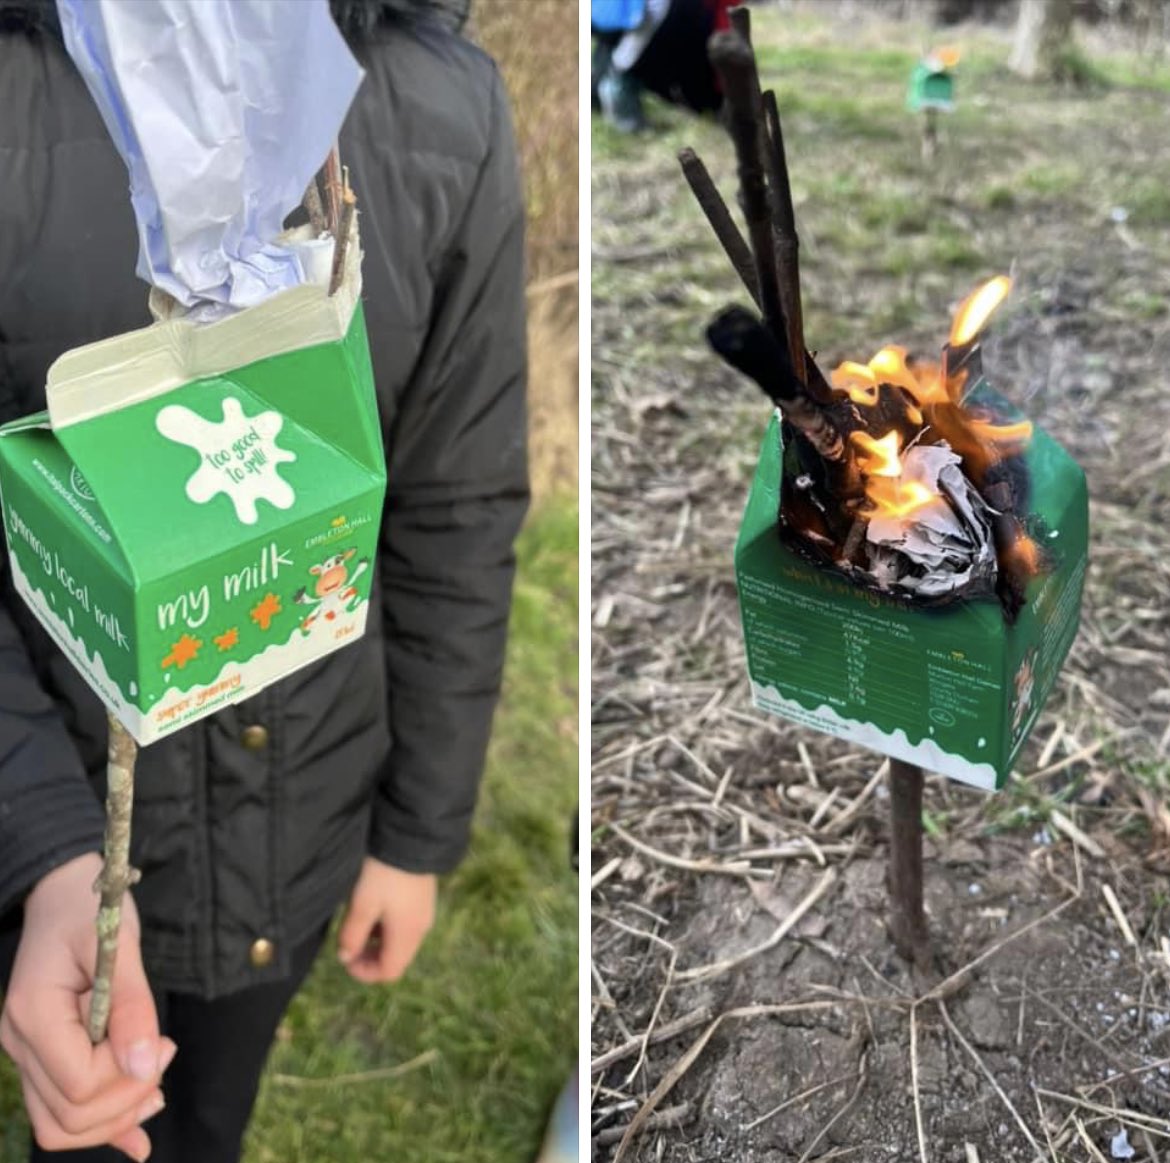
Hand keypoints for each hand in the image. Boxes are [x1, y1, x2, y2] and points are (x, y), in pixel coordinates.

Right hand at [0, 854, 174, 1161]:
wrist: (62, 891)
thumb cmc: (91, 908)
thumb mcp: (118, 943)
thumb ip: (132, 1005)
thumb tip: (145, 1066)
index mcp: (33, 1015)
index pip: (78, 1084)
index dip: (126, 1077)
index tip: (162, 1043)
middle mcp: (20, 1043)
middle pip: (69, 1116)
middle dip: (126, 1100)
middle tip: (165, 1054)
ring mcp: (26, 1054)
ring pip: (60, 1125)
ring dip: (114, 1118)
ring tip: (156, 1086)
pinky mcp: (43, 1057)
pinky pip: (61, 1110)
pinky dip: (101, 1126)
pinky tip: (136, 1139)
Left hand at [337, 859, 436, 983]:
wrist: (410, 836)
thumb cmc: (383, 873)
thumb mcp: (361, 904)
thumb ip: (352, 935)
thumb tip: (345, 957)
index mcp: (407, 934)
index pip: (389, 972)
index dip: (364, 972)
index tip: (345, 958)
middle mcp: (421, 928)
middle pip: (396, 958)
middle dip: (370, 957)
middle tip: (349, 943)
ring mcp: (425, 912)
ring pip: (401, 941)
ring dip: (378, 941)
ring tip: (359, 922)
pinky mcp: (424, 898)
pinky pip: (406, 924)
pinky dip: (388, 926)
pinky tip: (376, 907)